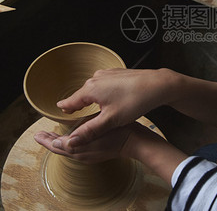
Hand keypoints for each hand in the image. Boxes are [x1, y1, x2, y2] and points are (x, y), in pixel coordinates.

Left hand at [34, 122, 139, 162]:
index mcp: (81, 148)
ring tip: (51, 135)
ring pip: (67, 150)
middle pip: (59, 149)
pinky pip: (75, 151)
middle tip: (39, 134)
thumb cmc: (118, 131)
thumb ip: (78, 135)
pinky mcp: (94, 154)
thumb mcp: (98, 129)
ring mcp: (88, 156)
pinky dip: (67, 144)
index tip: (37, 134)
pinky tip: (70, 137)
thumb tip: (61, 141)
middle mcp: (82, 155)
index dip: (46, 140)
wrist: (135, 141)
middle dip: (48, 142)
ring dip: (57, 143)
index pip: (57, 146)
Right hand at [56, 68, 178, 144]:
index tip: (60, 114)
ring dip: (91, 99)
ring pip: (93, 89)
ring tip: (90, 109)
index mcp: (90, 89)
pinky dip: (102, 93)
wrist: (157, 84)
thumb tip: (71, 142)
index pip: (70, 102)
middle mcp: (96, 78)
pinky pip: (104, 85)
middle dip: (77, 105)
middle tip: (72, 114)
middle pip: (81, 95)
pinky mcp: (117, 73)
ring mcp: (107, 74)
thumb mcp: (110, 121)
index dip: (65, 110)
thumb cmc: (135, 101)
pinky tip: (109, 100)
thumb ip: (89, 131)